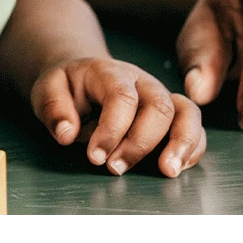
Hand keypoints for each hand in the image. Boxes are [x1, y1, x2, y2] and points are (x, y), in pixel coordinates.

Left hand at [31, 57, 205, 176]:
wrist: (83, 78)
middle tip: (116, 168)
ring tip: (167, 171)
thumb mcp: (47, 89)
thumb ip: (54, 108)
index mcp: (109, 71)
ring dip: (181, 144)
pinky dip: (192, 148)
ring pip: (186, 113)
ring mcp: (160, 95)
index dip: (112, 129)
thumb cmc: (67, 87)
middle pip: (158, 106)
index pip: (121, 96)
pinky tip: (176, 166)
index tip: (95, 156)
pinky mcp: (172, 113)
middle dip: (140, 142)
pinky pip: (194, 127)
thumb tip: (66, 133)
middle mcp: (141, 81)